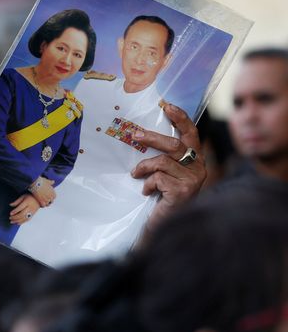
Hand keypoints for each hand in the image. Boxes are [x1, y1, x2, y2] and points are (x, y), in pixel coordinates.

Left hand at [9, 194, 40, 224]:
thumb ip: (17, 201)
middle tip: (10, 218)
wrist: (40, 200)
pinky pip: (27, 220)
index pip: (20, 208)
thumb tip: (10, 205)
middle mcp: (30, 208)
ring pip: (24, 218)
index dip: (15, 211)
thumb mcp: (23, 196)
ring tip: (12, 221)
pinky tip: (17, 223)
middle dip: (15, 217)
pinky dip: (22, 222)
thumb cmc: (30, 197)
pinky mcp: (33, 215)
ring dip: (17, 221)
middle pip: (22, 214)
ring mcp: (32, 212)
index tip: (10, 213)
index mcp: (27, 202)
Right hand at [28, 177, 55, 206]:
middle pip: (51, 201)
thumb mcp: (47, 181)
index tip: (48, 197)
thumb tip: (53, 181)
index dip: (51, 197)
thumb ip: (51, 182)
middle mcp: (50, 196)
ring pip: (47, 204)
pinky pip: (43, 205)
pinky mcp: (41, 201)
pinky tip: (39, 204)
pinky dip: (41, 205)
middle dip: (48, 201)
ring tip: (42, 203)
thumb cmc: (41, 181)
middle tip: (45, 200)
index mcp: (53, 192)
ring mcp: (46, 199)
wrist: (36, 183)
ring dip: (45, 204)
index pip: (54, 197)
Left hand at [130, 103, 205, 225]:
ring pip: (163, 161)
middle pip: (174, 144)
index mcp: (196, 160)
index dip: (180, 118)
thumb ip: (164, 158)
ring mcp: (193, 180)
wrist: (165, 227)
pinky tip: (147, 192)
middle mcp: (199, 168)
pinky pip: (159, 178)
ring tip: (136, 174)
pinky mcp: (183, 191)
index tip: (166, 105)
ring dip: (145, 166)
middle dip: (151, 137)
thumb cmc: (163, 199)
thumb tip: (141, 135)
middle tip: (133, 135)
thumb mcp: (165, 174)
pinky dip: (148, 183)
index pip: (191, 133)